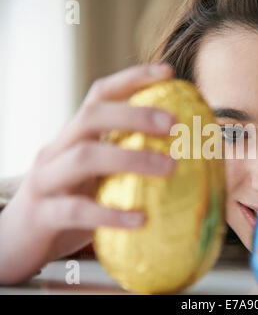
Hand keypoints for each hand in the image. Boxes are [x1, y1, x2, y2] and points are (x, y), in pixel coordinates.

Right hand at [0, 63, 175, 284]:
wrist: (13, 245)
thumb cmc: (66, 209)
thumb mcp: (95, 182)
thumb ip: (125, 170)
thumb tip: (181, 163)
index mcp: (73, 138)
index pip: (99, 96)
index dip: (132, 79)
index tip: (168, 72)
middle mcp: (57, 150)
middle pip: (91, 116)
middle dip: (135, 114)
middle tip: (173, 123)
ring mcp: (45, 180)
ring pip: (84, 157)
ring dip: (131, 158)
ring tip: (170, 167)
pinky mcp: (40, 215)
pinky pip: (75, 210)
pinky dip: (110, 213)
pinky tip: (140, 220)